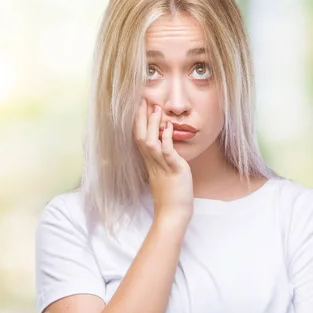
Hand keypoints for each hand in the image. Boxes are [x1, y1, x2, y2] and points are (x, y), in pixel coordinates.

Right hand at [133, 99, 193, 220]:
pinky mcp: (173, 170)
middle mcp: (152, 162)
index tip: (139, 107)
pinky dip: (166, 138)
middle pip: (140, 136)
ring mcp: (161, 166)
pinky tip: (168, 127)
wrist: (174, 213)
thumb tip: (165, 150)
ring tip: (155, 108)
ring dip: (152, 124)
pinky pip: (167, 151)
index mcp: (149, 163)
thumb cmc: (171, 196)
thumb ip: (162, 161)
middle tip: (142, 100)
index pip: (139, 138)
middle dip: (140, 118)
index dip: (138, 122)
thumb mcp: (164, 175)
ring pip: (150, 141)